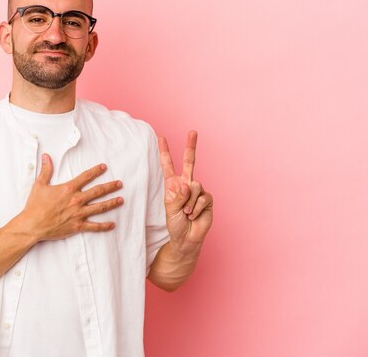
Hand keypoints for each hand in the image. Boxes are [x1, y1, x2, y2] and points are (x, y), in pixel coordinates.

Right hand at [14, 153, 123, 241]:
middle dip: (110, 186)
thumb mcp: (39, 185)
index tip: (104, 167)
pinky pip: (94, 226)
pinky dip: (104, 226)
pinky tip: (112, 224)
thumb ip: (46, 170)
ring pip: (100, 207)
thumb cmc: (35, 206)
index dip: (96, 171)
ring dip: (112, 203)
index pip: (86, 177)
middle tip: (119, 183)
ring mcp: (79, 214)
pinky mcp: (78, 226)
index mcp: (68, 189)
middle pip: (98, 191)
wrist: (32, 225)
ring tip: (121, 199)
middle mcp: (76, 200)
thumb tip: (47, 156)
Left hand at [159, 131, 212, 250]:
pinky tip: (194, 215)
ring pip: (195, 187)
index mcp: (173, 184)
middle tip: (192, 131)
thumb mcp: (170, 209)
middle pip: (190, 162)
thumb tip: (187, 184)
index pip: (168, 165)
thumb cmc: (175, 223)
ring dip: (189, 203)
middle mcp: (186, 184)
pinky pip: (203, 198)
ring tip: (187, 213)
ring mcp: (198, 190)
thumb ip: (177, 196)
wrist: (187, 237)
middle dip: (191, 146)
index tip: (161, 138)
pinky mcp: (208, 199)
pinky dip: (197, 208)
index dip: (165, 152)